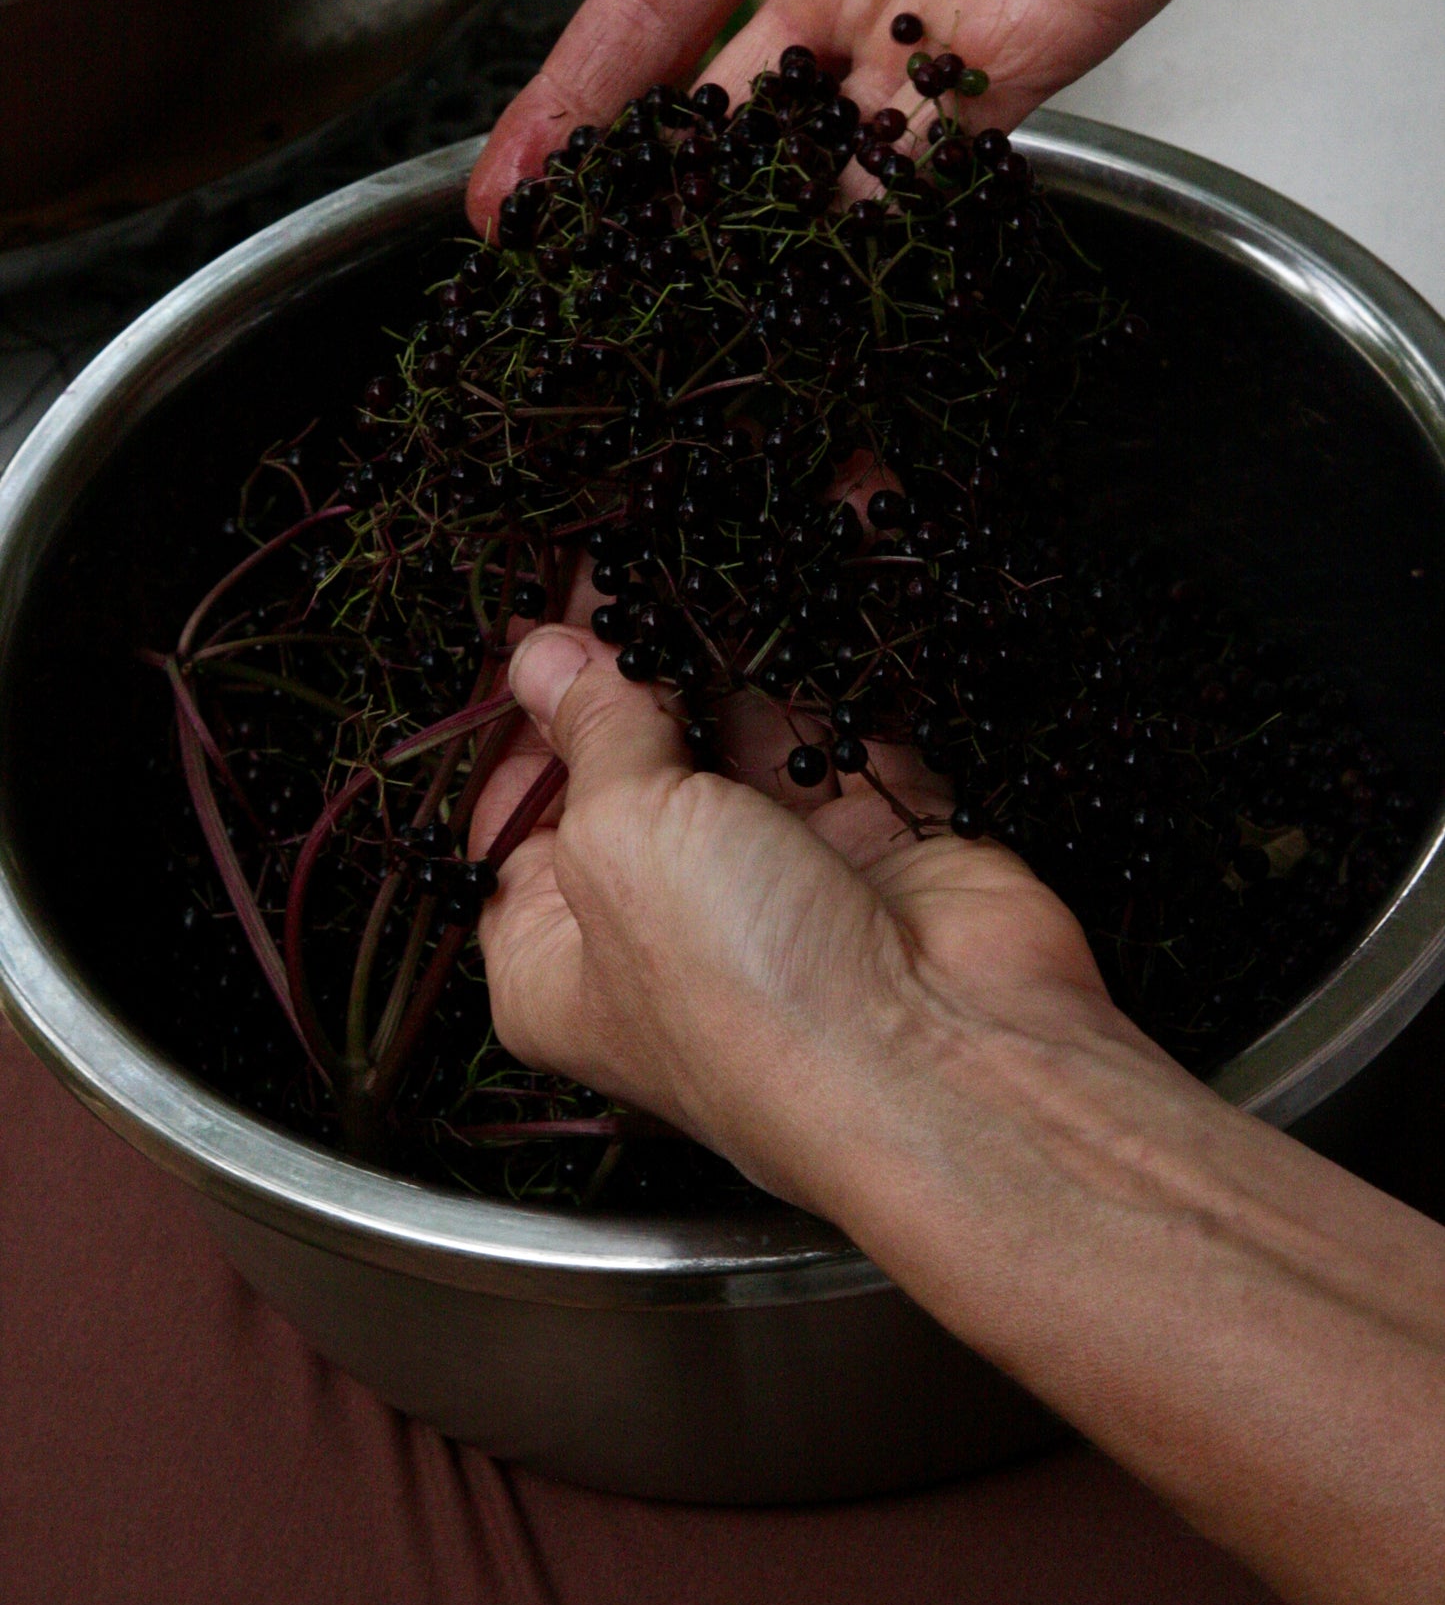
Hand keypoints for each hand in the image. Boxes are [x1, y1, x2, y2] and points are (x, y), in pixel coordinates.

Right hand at [467, 0, 1444, 228]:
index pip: (639, 9)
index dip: (571, 99)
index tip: (507, 188)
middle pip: (708, 112)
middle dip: (639, 202)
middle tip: (570, 292)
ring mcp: (919, 23)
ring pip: (805, 160)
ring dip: (746, 243)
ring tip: (674, 331)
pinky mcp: (1012, 59)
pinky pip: (924, 168)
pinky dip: (871, 237)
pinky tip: (811, 304)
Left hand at [474, 630, 1444, 1604]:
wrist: (949, 1060)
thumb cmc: (746, 991)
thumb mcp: (620, 837)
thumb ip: (593, 730)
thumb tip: (543, 658)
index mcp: (558, 958)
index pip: (512, 820)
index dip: (522, 718)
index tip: (533, 617)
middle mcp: (661, 924)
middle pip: (626, 767)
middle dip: (629, 665)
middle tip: (621, 559)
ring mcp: (776, 883)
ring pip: (736, 738)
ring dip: (727, 648)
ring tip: (702, 544)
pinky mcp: (879, 846)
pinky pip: (840, 734)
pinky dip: (826, 663)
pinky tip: (796, 581)